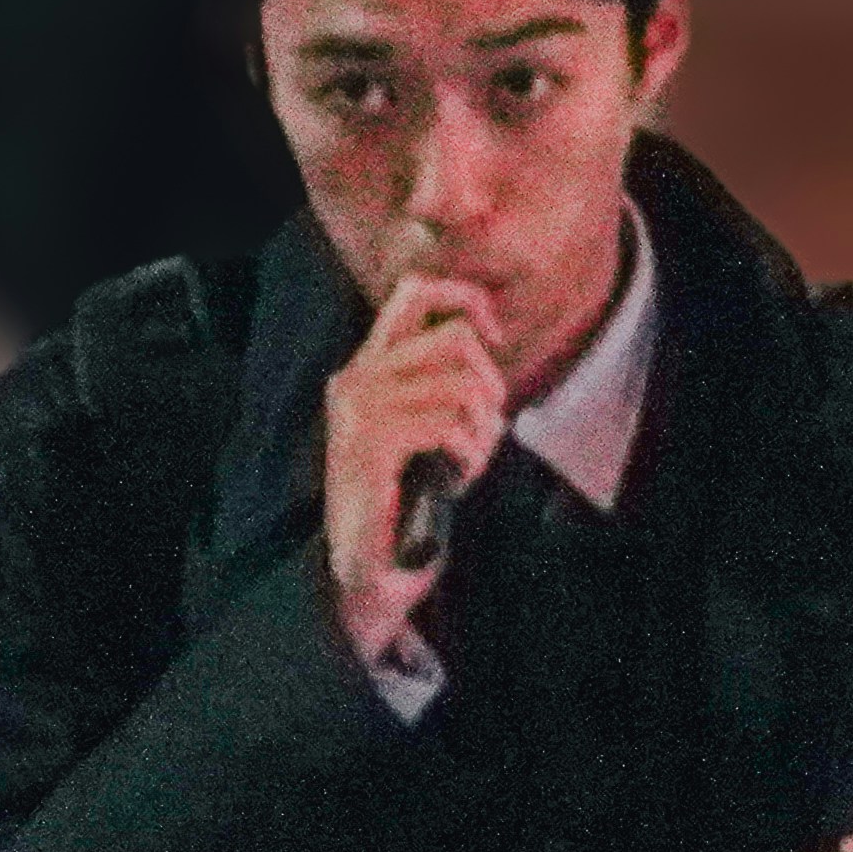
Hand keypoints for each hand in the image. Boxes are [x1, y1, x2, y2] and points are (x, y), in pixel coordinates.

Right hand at [321, 272, 510, 677]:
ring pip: (460, 386)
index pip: (415, 290)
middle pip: (455, 338)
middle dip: (490, 382)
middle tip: (488, 424)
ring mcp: (359, 408)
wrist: (361, 561)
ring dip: (483, 430)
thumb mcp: (421, 421)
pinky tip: (458, 479)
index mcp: (367, 363)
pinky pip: (447, 425)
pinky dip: (469, 455)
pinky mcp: (371, 442)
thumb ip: (441, 377)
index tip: (496, 339)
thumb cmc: (403, 493)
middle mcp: (356, 377)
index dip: (467, 299)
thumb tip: (487, 339)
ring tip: (471, 461)